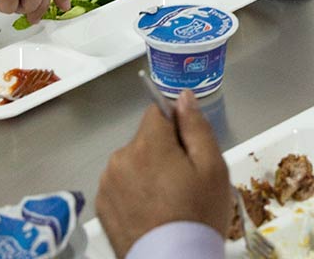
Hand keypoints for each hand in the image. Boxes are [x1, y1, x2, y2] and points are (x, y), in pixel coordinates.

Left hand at [98, 91, 231, 256]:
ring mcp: (107, 183)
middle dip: (163, 152)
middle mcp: (120, 158)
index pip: (157, 112)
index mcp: (147, 144)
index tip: (188, 152)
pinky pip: (120, 185)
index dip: (176, 127)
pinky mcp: (102, 205)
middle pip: (145, 140)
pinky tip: (150, 212)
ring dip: (146, 172)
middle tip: (183, 182)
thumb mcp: (212, 167)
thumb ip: (196, 127)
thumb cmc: (197, 215)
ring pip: (132, 162)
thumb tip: (183, 97)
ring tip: (166, 201)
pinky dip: (133, 193)